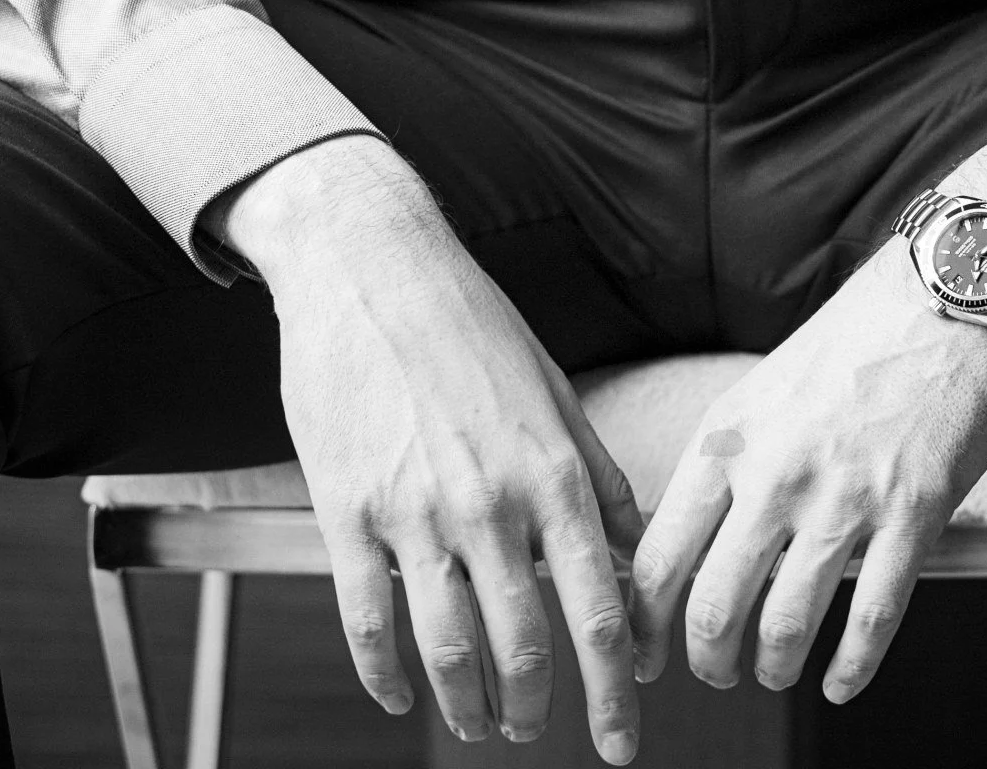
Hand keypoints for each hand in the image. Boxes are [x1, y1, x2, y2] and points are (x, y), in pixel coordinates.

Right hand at [223, 139, 641, 757]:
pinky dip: (385, 677)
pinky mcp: (348, 510)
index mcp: (554, 472)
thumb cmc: (470, 323)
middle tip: (532, 732)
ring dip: (467, 706)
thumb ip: (598, 479)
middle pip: (527, 650)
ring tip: (477, 722)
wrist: (372, 265)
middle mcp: (493, 501)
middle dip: (534, 711)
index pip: (601, 611)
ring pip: (450, 650)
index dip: (616, 693)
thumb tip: (637, 554)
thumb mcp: (555, 393)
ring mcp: (416, 511)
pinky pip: (368, 621)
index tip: (621, 742)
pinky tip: (400, 694)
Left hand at [626, 127, 986, 708]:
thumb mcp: (762, 390)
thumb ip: (728, 464)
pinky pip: (871, 618)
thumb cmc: (857, 337)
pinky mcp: (912, 512)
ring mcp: (844, 496)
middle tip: (717, 672)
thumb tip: (687, 539)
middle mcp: (775, 473)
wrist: (946, 293)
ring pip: (785, 625)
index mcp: (729, 440)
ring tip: (774, 672)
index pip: (659, 557)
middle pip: (712, 607)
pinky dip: (852, 668)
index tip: (643, 652)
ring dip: (773, 667)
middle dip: (707, 661)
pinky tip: (842, 682)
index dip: (644, 624)